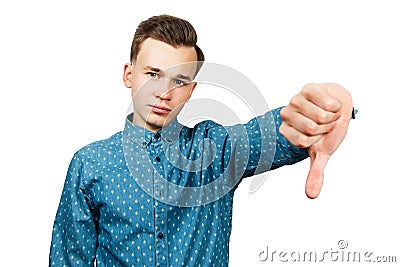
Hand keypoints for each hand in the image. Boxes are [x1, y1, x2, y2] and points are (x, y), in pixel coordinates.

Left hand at [279, 83, 352, 198]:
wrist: (338, 107)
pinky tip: (331, 104)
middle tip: (324, 124)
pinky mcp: (307, 88)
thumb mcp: (322, 152)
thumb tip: (311, 196)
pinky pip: (328, 103)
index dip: (317, 140)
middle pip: (310, 128)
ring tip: (328, 115)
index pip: (302, 141)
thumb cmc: (328, 130)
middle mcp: (286, 114)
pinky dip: (336, 106)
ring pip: (319, 116)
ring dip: (331, 117)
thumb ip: (315, 173)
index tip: (317, 137)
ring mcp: (295, 100)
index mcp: (286, 131)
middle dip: (325, 128)